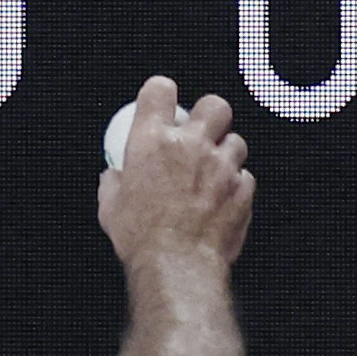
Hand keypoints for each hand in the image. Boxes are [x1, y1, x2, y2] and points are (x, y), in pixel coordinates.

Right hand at [96, 76, 256, 271]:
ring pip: (237, 141)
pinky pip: (246, 177)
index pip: (159, 90)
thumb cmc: (141, 236)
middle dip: (209, 114)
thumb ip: (114, 182)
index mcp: (151, 140)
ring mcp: (222, 167)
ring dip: (225, 152)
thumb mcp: (110, 205)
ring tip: (214, 170)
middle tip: (201, 130)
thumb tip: (114, 177)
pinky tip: (223, 198)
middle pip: (214, 105)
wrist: (177, 265)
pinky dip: (236, 184)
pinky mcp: (243, 191)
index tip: (161, 101)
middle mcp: (190, 146)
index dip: (161, 91)